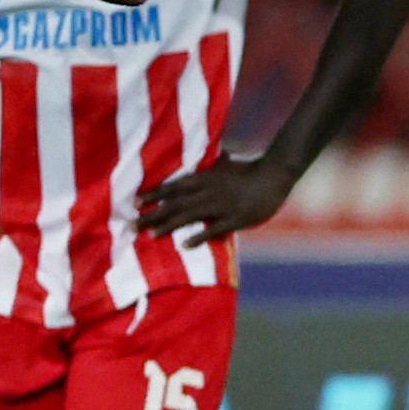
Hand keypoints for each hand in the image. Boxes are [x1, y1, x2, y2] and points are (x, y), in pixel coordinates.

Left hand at [138, 154, 293, 244]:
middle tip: (133, 225)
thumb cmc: (250, 171)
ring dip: (168, 225)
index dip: (154, 195)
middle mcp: (208, 190)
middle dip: (153, 214)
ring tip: (151, 235)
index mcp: (205, 178)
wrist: (275, 176)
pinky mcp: (235, 218)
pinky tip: (185, 245)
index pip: (173, 187)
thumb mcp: (225, 166)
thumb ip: (209, 169)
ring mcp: (222, 204)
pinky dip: (199, 236)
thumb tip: (201, 165)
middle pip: (175, 203)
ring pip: (189, 215)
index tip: (136, 203)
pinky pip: (214, 228)